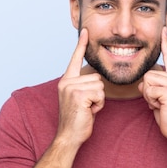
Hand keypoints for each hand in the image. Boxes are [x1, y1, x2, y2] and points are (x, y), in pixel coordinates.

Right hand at [56, 29, 104, 145]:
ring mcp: (71, 88)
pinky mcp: (78, 95)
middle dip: (97, 93)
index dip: (81, 45)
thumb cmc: (77, 120)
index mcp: (66, 81)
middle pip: (96, 77)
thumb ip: (84, 86)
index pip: (75, 59)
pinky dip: (99, 105)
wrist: (69, 136)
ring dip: (98, 100)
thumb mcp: (79, 99)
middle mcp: (66, 82)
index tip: (85, 31)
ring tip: (87, 109)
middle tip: (86, 106)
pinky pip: (100, 94)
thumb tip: (95, 78)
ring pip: (99, 86)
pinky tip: (88, 112)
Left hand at [138, 28, 166, 142]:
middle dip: (147, 90)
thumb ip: (153, 86)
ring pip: (147, 81)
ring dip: (148, 96)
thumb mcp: (160, 98)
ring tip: (160, 105)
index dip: (165, 43)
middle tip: (159, 102)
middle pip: (148, 73)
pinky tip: (161, 107)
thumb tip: (144, 82)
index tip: (163, 30)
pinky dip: (150, 101)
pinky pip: (148, 90)